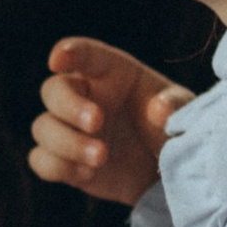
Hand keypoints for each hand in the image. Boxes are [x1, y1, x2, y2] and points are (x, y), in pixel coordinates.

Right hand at [30, 36, 193, 205]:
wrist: (169, 173)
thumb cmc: (174, 129)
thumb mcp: (185, 112)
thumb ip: (176, 105)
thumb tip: (158, 110)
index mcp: (111, 73)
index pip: (84, 54)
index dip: (68, 52)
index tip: (58, 60)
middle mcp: (84, 97)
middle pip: (53, 90)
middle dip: (69, 106)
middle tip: (97, 122)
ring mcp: (71, 130)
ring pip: (43, 127)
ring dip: (66, 143)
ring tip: (101, 157)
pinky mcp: (65, 160)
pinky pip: (41, 160)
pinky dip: (57, 166)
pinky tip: (88, 173)